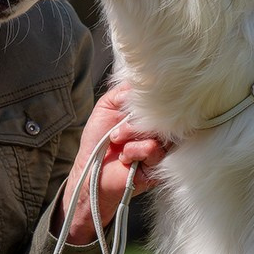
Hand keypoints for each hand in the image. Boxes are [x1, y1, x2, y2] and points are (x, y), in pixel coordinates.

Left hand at [58, 82, 169, 244]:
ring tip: (117, 141)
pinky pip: (154, 148)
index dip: (146, 97)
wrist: (91, 171)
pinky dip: (135, 150)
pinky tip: (126, 157)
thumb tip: (139, 82)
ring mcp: (161, 146)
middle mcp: (157, 128)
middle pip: (162, 112)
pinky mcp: (159, 164)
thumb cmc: (97, 140)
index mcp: (147, 114)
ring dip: (132, 133)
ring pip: (159, 130)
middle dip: (134, 118)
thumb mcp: (106, 107)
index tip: (128, 102)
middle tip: (117, 129)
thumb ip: (123, 92)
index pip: (160, 98)